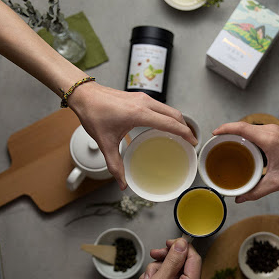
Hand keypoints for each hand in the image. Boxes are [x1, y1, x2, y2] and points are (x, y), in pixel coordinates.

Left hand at [68, 82, 197, 188]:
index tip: (193, 142)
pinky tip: (164, 125)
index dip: (185, 133)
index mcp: (139, 114)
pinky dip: (168, 115)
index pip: (171, 123)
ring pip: (169, 108)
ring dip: (178, 120)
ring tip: (181, 133)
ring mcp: (143, 98)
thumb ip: (115, 165)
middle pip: (175, 114)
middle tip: (190, 140)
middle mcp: (145, 103)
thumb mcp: (105, 143)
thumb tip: (123, 183)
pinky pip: (161, 106)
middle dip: (186, 127)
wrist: (84, 95)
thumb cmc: (94, 114)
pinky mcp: (139, 96)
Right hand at [117, 238, 201, 278]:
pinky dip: (158, 277)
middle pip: (184, 264)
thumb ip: (172, 261)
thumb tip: (183, 244)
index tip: (168, 242)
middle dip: (167, 260)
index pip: (194, 260)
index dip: (182, 248)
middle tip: (154, 255)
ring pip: (174, 270)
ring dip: (159, 269)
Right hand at [212, 122, 278, 202]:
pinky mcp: (274, 133)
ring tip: (224, 144)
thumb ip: (255, 191)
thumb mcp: (276, 183)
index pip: (241, 128)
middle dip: (227, 132)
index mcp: (268, 140)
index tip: (214, 133)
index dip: (225, 128)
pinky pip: (254, 131)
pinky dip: (245, 135)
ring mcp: (273, 130)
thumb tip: (239, 198)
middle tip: (215, 143)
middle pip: (242, 126)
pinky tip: (239, 145)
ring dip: (236, 133)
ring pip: (248, 128)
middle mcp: (270, 131)